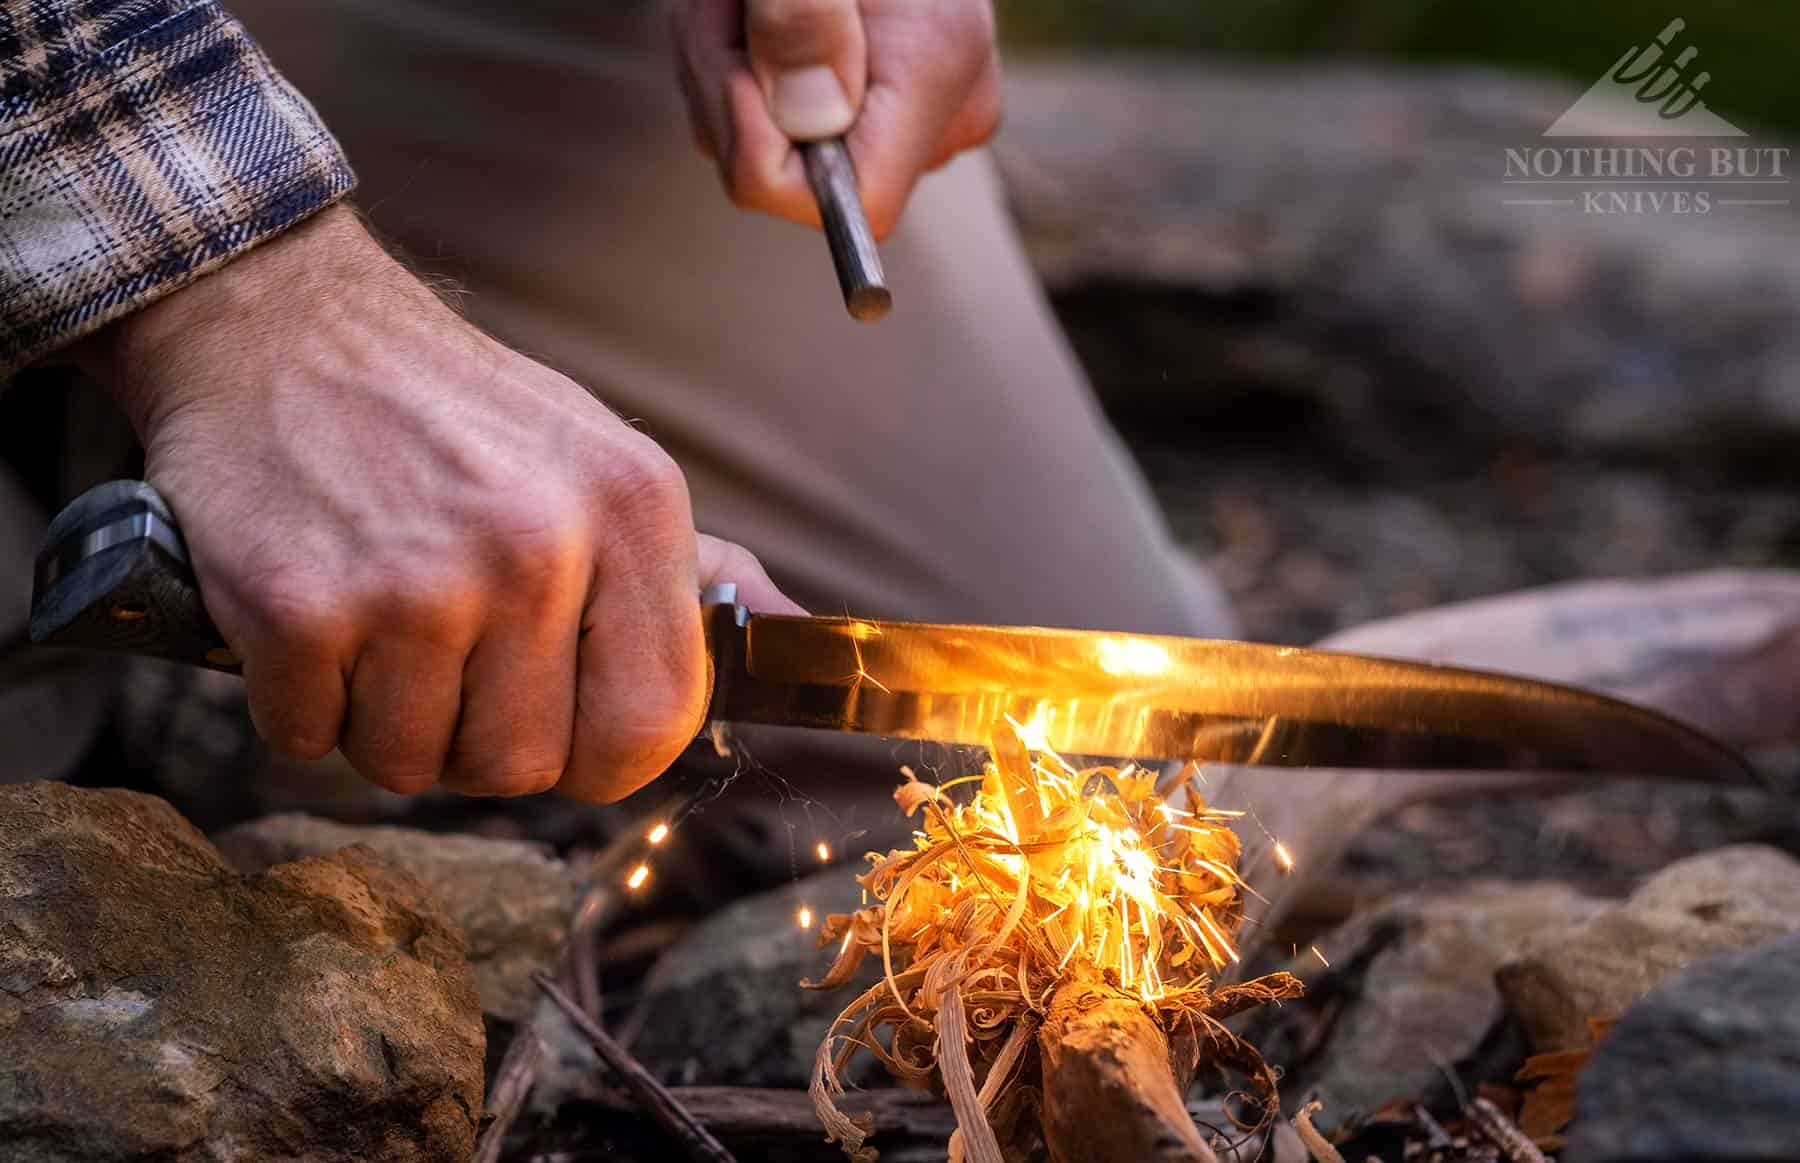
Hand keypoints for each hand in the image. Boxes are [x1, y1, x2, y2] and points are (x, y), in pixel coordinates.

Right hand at [79, 206, 800, 801]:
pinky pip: (309, 736)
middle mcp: (537, 546)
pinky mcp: (300, 605)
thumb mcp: (605, 463)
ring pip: (410, 763)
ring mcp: (417, 580)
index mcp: (630, 511)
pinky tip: (315, 617)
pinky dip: (302, 703)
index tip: (567, 732)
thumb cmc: (455, 411)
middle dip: (477, 741)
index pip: (655, 721)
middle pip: (525, 766)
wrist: (282, 324)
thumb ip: (698, 569)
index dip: (605, 757)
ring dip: (385, 723)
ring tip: (380, 627)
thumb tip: (800, 636)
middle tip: (447, 664)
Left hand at [674, 0, 1000, 237]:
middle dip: (731, 91)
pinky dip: (739, 68)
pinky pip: (780, 127)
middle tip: (731, 2)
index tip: (729, 68)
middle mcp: (943, 111)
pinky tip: (753, 11)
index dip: (768, 158)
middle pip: (798, 177)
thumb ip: (801, 15)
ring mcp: (918, 116)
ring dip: (724, 70)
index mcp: (938, 69)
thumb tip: (805, 121)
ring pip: (774, 149)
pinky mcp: (886, 110)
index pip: (857, 205)